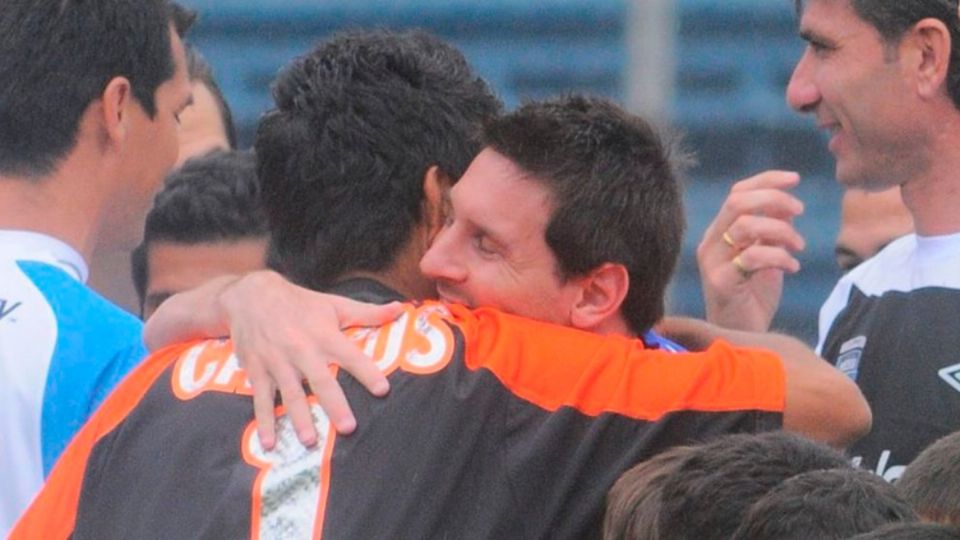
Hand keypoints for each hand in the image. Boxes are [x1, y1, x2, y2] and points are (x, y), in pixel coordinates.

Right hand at [216, 271, 403, 448]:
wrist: (250, 296)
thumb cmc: (300, 303)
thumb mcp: (334, 304)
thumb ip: (368, 313)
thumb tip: (400, 309)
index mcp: (324, 335)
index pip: (350, 356)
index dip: (367, 372)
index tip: (382, 390)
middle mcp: (301, 350)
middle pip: (320, 381)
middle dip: (334, 405)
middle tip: (348, 428)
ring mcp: (277, 362)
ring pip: (290, 394)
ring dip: (299, 418)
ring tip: (310, 441)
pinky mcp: (257, 371)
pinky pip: (261, 400)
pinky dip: (264, 422)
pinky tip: (269, 443)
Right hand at [696, 171, 805, 331]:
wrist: (742, 336)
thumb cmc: (753, 297)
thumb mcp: (766, 255)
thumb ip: (771, 229)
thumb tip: (788, 203)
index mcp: (719, 232)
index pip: (737, 192)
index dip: (766, 180)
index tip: (795, 179)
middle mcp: (711, 243)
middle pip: (738, 202)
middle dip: (774, 199)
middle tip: (800, 211)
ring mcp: (713, 262)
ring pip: (746, 226)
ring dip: (781, 231)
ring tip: (799, 247)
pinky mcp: (721, 282)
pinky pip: (753, 257)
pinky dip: (779, 257)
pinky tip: (792, 268)